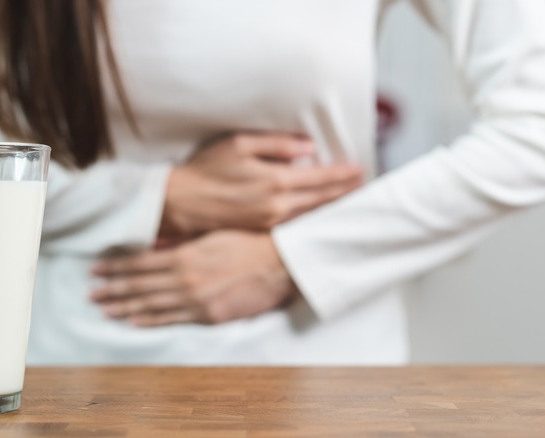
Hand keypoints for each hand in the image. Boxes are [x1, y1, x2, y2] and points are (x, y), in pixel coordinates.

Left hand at [91, 230, 297, 326]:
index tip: (96, 269)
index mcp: (183, 254)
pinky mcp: (208, 316)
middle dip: (112, 288)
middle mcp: (184, 278)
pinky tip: (134, 322)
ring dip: (124, 307)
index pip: (139, 262)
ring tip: (104, 310)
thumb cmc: (247, 242)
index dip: (115, 267)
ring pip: (151, 305)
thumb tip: (153, 239)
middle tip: (91, 293)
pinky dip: (151, 321)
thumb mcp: (210, 233)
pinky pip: (173, 319)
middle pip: (139, 285)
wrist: (279, 263)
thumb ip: (179, 239)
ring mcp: (195, 299)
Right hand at [160, 132, 362, 236]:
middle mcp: (277, 205)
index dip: (343, 174)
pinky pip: (294, 225)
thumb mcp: (239, 144)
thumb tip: (307, 148)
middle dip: (344, 193)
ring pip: (310, 215)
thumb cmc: (206, 169)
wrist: (180, 203)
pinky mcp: (260, 231)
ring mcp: (269, 222)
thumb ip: (276, 144)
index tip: (360, 170)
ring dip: (330, 208)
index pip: (320, 178)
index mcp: (276, 181)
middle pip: (321, 200)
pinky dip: (310, 219)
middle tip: (363, 189)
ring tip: (347, 202)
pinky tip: (317, 216)